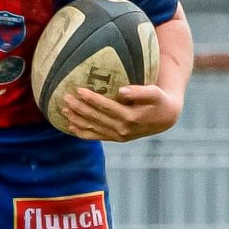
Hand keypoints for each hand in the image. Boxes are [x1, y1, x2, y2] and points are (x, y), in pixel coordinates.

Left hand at [59, 84, 181, 142]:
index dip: (92, 99)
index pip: (106, 107)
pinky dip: (83, 133)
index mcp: (131, 117)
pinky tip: (71, 127)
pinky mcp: (117, 139)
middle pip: (96, 118)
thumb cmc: (159, 100)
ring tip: (63, 110)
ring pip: (93, 128)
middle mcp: (123, 129)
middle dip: (79, 108)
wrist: (165, 118)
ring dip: (77, 120)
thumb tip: (121, 91)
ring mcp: (119, 136)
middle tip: (65, 98)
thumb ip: (139, 92)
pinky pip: (96, 136)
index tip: (79, 90)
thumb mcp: (155, 93)